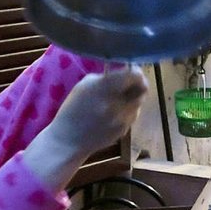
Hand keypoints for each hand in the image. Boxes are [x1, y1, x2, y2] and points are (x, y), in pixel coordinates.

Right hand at [23, 68, 148, 189]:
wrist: (68, 140)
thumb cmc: (73, 109)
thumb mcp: (84, 86)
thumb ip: (105, 77)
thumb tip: (122, 72)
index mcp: (105, 88)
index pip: (134, 76)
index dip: (136, 71)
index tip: (132, 69)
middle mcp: (117, 103)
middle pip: (142, 89)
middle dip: (138, 84)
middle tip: (131, 83)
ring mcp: (122, 119)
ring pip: (138, 103)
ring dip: (132, 99)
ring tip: (119, 99)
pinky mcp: (124, 131)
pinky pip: (131, 116)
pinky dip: (126, 112)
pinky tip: (113, 114)